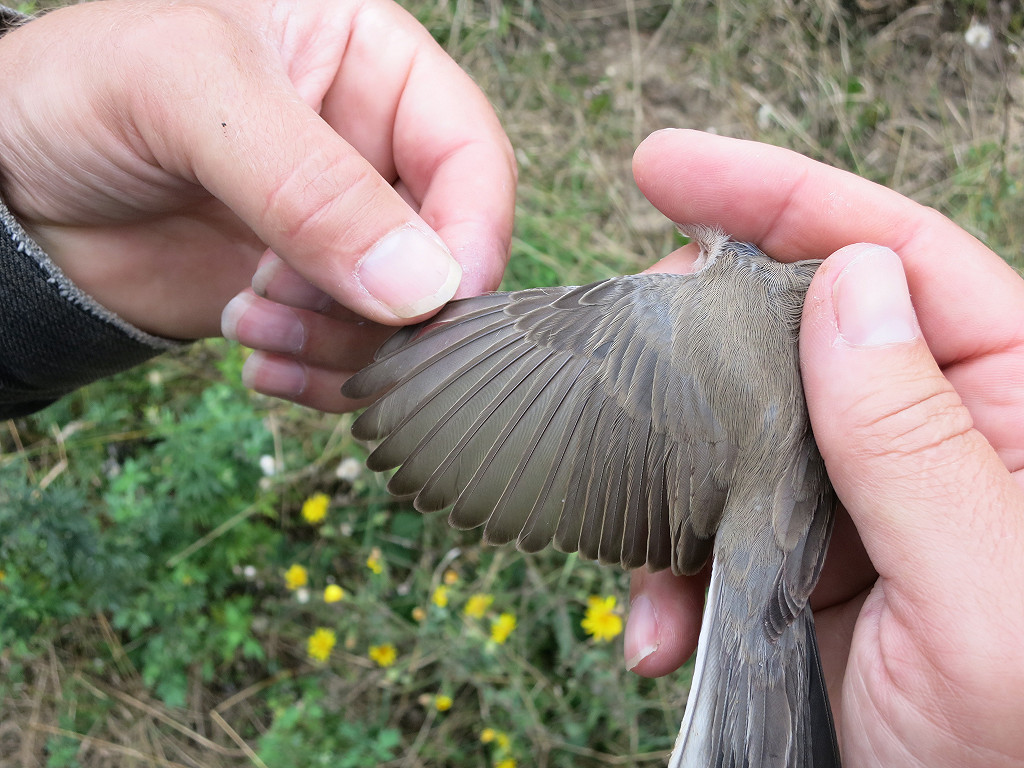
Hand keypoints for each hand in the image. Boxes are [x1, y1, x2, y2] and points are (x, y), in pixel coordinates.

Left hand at [0, 0, 514, 410]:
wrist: (12, 188)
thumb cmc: (82, 91)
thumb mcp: (193, 95)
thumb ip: (310, 185)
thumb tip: (421, 285)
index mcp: (369, 63)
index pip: (470, 150)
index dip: (473, 229)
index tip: (441, 299)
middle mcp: (369, 149)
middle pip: (449, 246)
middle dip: (400, 306)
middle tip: (336, 325)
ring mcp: (341, 230)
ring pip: (406, 316)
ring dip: (345, 346)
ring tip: (256, 320)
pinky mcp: (310, 294)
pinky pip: (354, 354)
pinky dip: (319, 374)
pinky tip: (256, 354)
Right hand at [624, 130, 1023, 765]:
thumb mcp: (987, 594)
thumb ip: (917, 438)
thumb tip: (846, 282)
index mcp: (1011, 405)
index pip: (893, 258)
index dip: (776, 195)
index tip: (662, 166)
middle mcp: (930, 435)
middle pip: (794, 326)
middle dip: (697, 336)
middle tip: (624, 355)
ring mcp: (857, 501)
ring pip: (734, 429)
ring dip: (667, 482)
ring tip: (643, 554)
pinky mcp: (802, 562)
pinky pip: (713, 524)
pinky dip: (669, 570)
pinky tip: (661, 624)